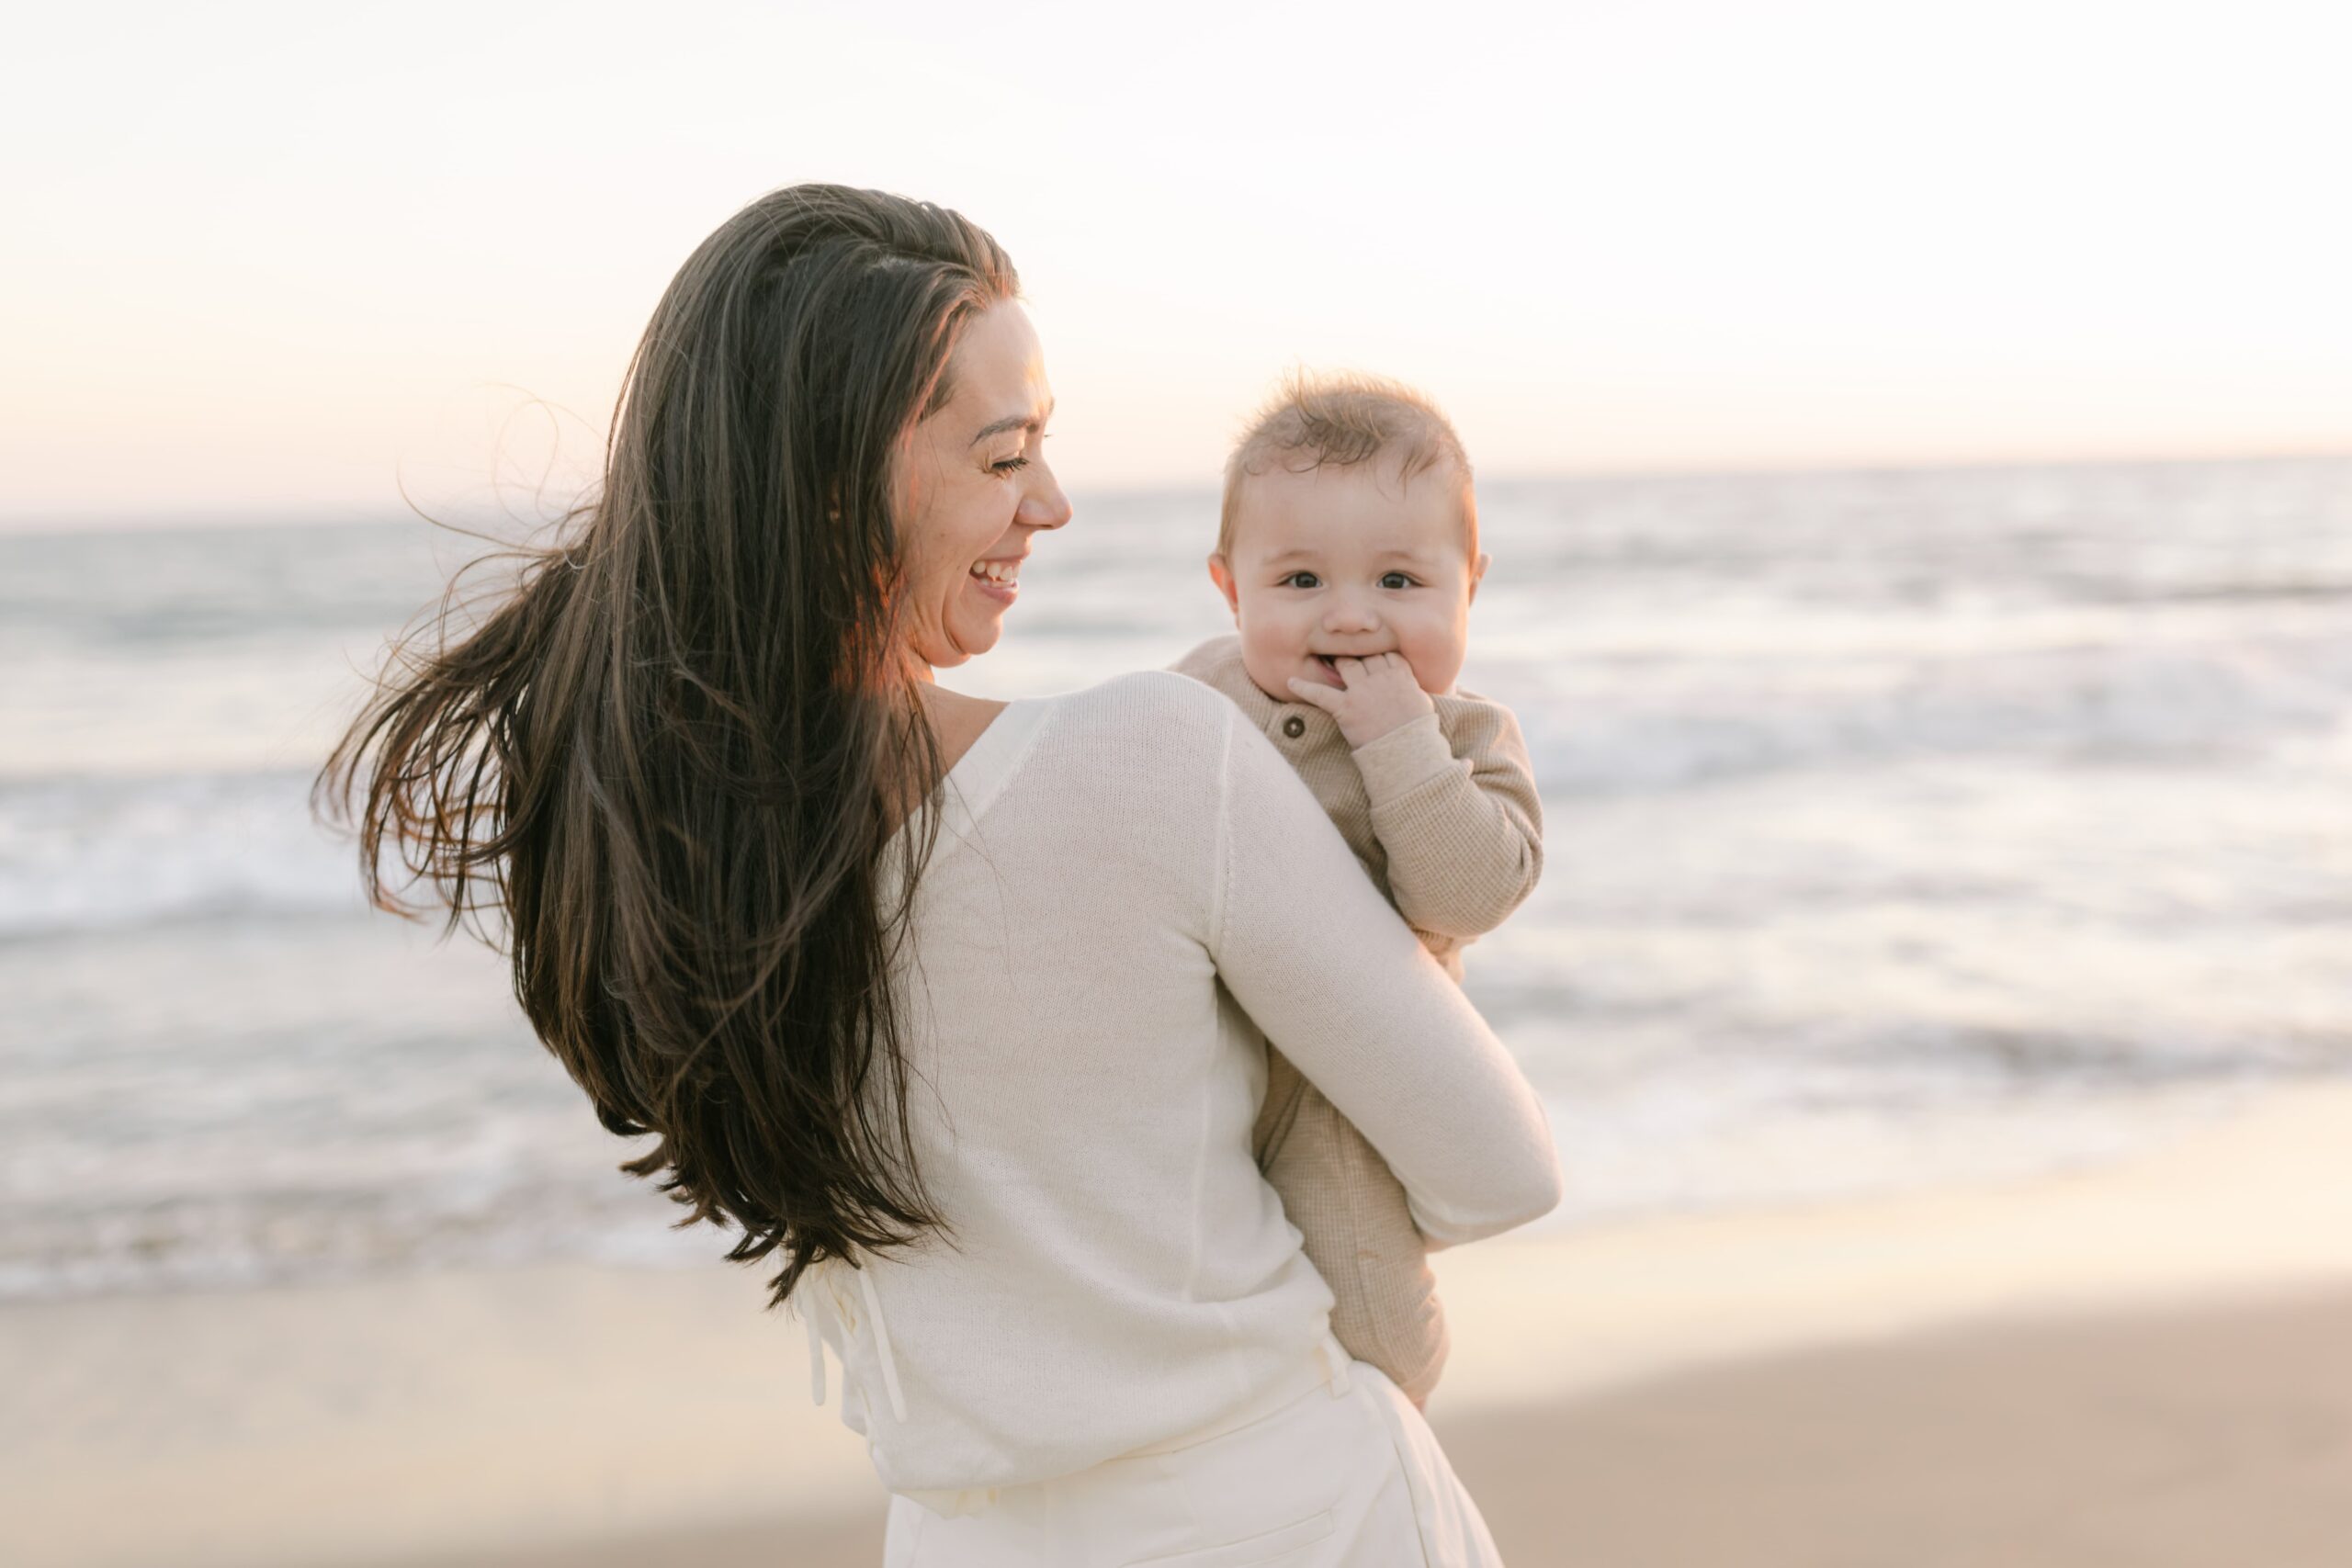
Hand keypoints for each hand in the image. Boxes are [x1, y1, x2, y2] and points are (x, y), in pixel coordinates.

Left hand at [1286, 652, 1434, 748]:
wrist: (1408, 751)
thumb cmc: (1419, 730)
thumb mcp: (1423, 701)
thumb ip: (1411, 686)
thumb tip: (1408, 683)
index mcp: (1401, 674)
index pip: (1385, 652)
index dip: (1377, 653)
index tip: (1372, 655)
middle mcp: (1380, 677)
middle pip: (1365, 655)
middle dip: (1358, 654)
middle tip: (1349, 655)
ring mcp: (1361, 691)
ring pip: (1346, 664)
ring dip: (1338, 662)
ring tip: (1330, 661)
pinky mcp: (1345, 708)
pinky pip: (1320, 693)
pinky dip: (1304, 687)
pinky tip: (1291, 682)